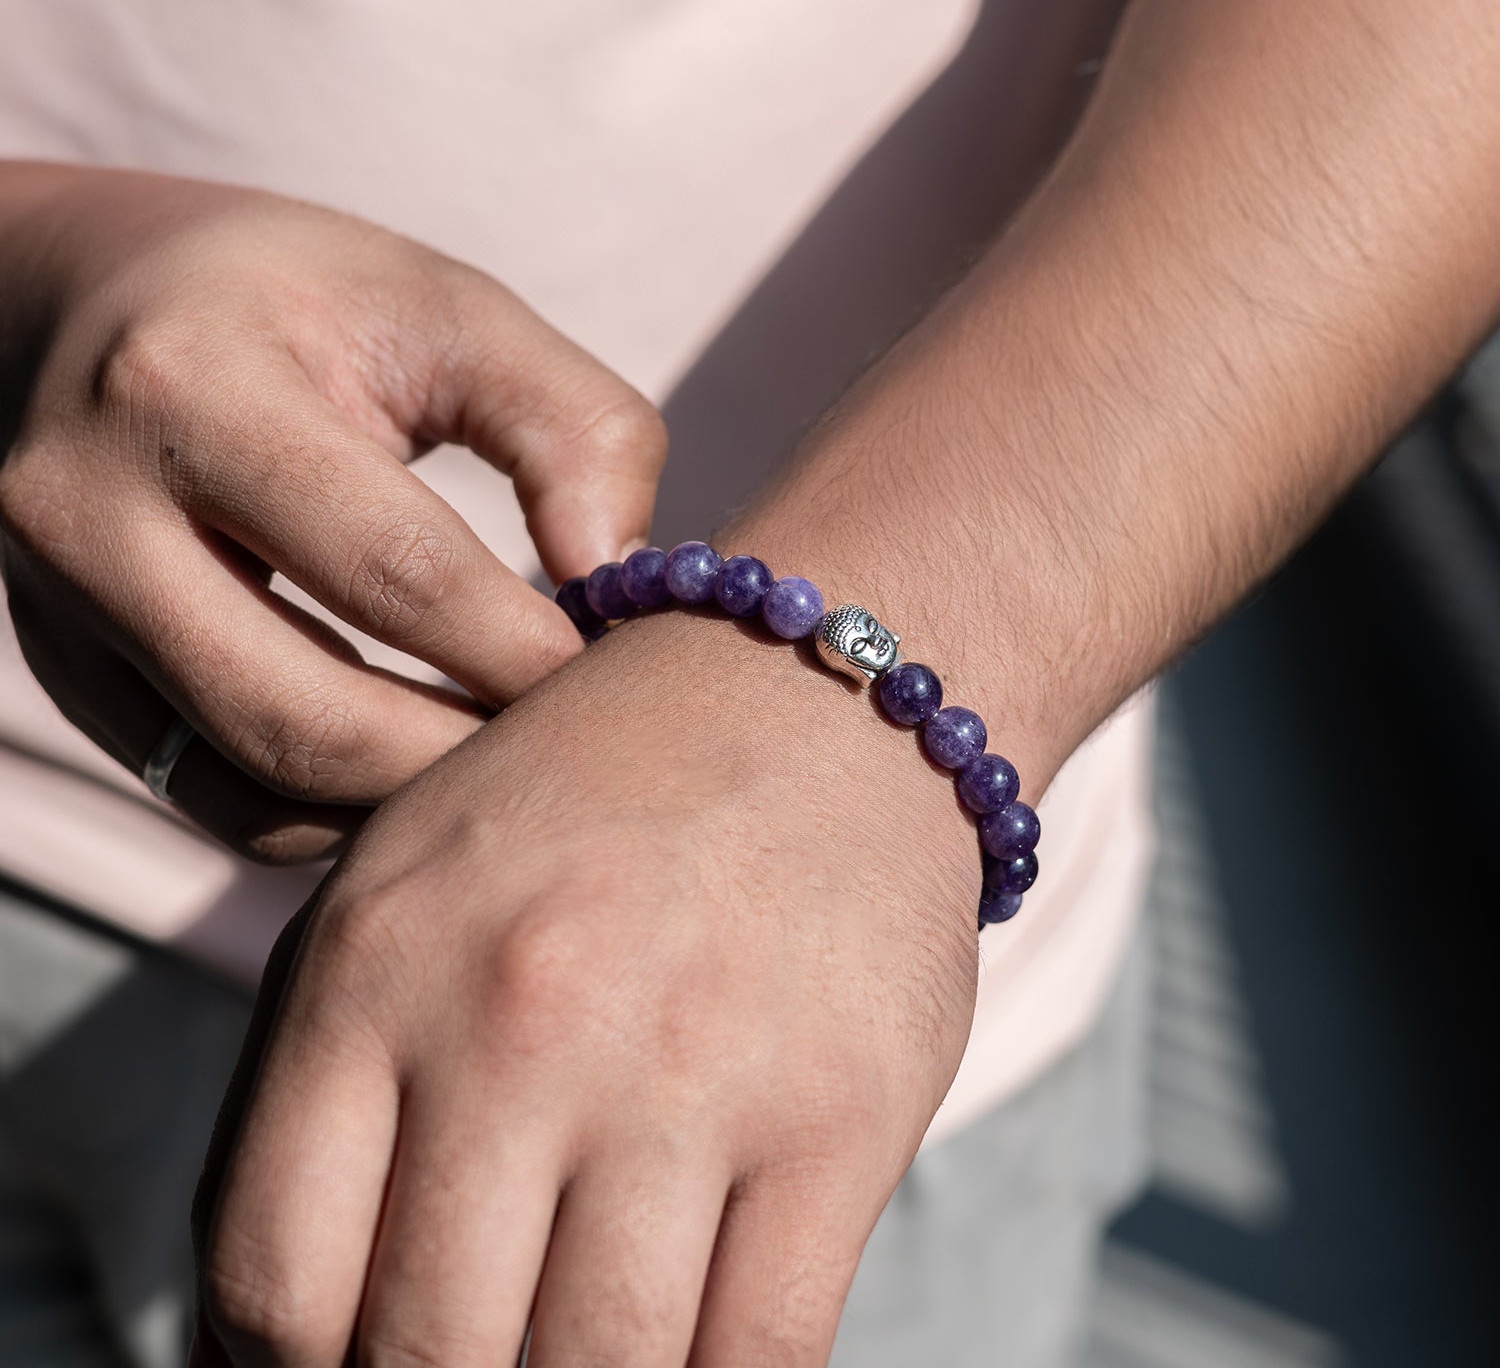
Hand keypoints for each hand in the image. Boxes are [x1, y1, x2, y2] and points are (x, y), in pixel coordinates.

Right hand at [0, 163, 664, 859]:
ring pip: (262, 787)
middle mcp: (89, 515)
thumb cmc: (296, 300)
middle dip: (467, 751)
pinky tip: (417, 758)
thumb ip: (571, 425)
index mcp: (193, 388)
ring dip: (409, 799)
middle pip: (311, 717)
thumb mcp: (446, 307)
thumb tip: (619, 583)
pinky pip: (220, 801)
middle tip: (570, 742)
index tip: (608, 666)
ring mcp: (61, 618)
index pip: (391, 570)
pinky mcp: (72, 683)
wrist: (80, 306)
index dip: (521, 646)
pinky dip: (340, 809)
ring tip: (505, 752)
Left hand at [189, 606, 991, 1365]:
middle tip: (486, 1346)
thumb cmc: (590, 807)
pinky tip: (699, 1349)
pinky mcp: (842, 1114)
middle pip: (426, 1358)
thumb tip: (270, 1350)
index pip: (272, 1286)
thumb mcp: (406, 889)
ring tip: (586, 1335)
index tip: (357, 1360)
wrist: (809, 692)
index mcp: (378, 962)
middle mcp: (522, 1017)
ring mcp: (692, 1068)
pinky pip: (760, 1364)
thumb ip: (323, 1095)